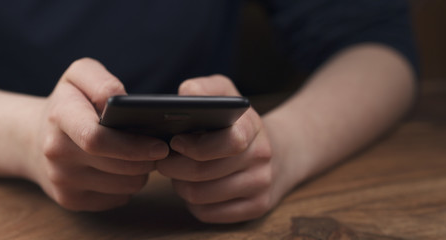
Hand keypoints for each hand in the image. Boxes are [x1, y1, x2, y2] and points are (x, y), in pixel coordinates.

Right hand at [28, 58, 168, 210]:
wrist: (33, 139)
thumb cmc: (69, 102)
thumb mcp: (79, 76)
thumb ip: (103, 83)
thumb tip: (126, 104)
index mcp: (61, 116)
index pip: (96, 139)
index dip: (133, 146)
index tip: (160, 146)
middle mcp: (56, 151)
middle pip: (118, 166)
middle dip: (147, 160)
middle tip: (159, 149)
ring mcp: (62, 180)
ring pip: (124, 185)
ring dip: (141, 173)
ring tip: (140, 156)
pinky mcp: (71, 200)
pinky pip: (117, 198)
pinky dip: (128, 186)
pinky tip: (124, 170)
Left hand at [156, 75, 278, 222]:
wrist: (280, 152)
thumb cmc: (240, 123)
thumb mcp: (227, 95)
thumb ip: (204, 88)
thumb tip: (184, 94)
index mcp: (253, 128)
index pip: (229, 142)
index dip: (196, 146)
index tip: (176, 142)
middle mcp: (261, 157)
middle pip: (204, 173)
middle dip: (174, 167)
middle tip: (165, 160)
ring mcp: (261, 185)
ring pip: (201, 196)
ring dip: (181, 185)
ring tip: (179, 173)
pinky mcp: (256, 207)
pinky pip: (208, 213)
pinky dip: (193, 203)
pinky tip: (195, 187)